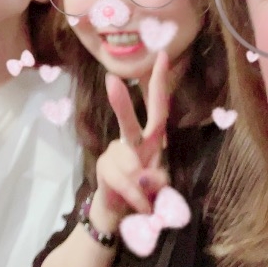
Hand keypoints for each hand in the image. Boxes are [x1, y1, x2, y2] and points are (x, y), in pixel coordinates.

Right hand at [90, 52, 170, 234]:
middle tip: (110, 80)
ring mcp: (116, 154)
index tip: (162, 55)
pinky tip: (142, 207)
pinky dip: (136, 197)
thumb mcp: (161, 188)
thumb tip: (143, 175)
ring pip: (127, 163)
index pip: (158, 108)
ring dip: (140, 186)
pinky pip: (124, 183)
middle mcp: (134, 142)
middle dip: (121, 104)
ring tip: (146, 202)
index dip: (159, 83)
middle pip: (129, 123)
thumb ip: (158, 181)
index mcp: (152, 139)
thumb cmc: (146, 192)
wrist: (120, 211)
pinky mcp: (105, 169)